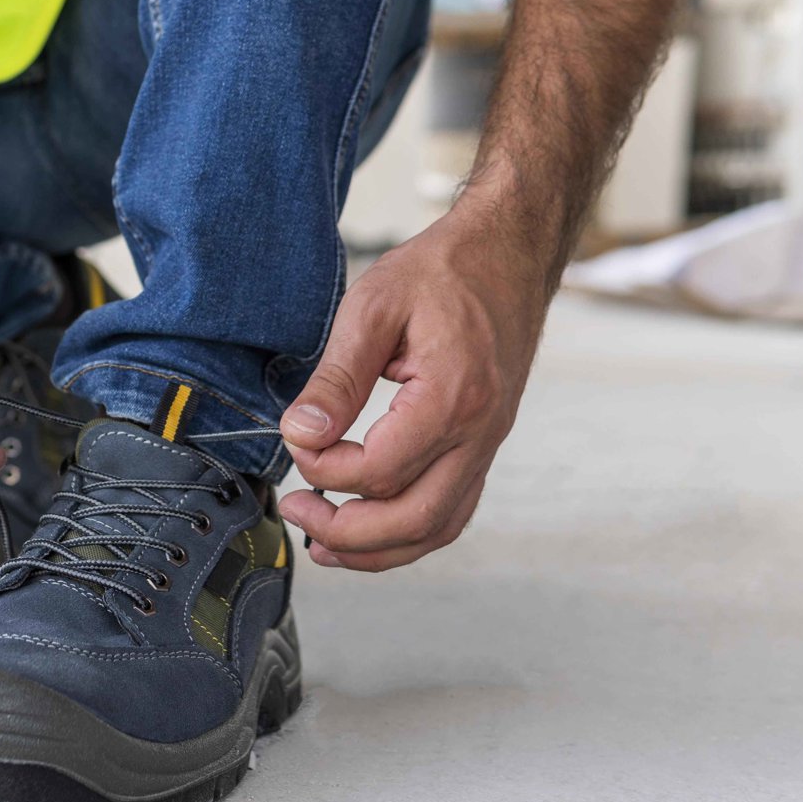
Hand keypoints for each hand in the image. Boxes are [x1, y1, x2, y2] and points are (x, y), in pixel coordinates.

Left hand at [276, 206, 551, 570]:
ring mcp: (488, 444)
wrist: (507, 253)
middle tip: (296, 508)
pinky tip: (366, 529)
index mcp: (453, 397)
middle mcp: (480, 432)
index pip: (380, 471)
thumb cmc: (443, 271)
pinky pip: (451, 511)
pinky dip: (407, 534)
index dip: (324, 468)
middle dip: (345, 532)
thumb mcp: (372, 306)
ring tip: (322, 539)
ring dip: (376, 549)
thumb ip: (336, 378)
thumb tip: (302, 433)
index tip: (295, 439)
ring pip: (436, 529)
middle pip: (413, 519)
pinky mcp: (484, 445)